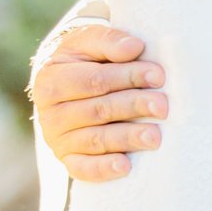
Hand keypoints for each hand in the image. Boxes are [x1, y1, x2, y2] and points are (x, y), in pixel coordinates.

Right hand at [31, 20, 168, 182]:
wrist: (65, 82)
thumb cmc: (85, 58)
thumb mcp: (89, 41)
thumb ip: (109, 41)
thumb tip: (134, 48)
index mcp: (51, 79)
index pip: (93, 80)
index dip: (127, 77)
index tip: (158, 75)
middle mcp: (49, 112)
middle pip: (97, 110)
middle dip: (133, 106)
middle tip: (162, 106)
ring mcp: (56, 138)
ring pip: (94, 140)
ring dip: (126, 139)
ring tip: (155, 137)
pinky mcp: (66, 159)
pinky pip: (81, 168)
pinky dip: (102, 169)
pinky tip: (125, 167)